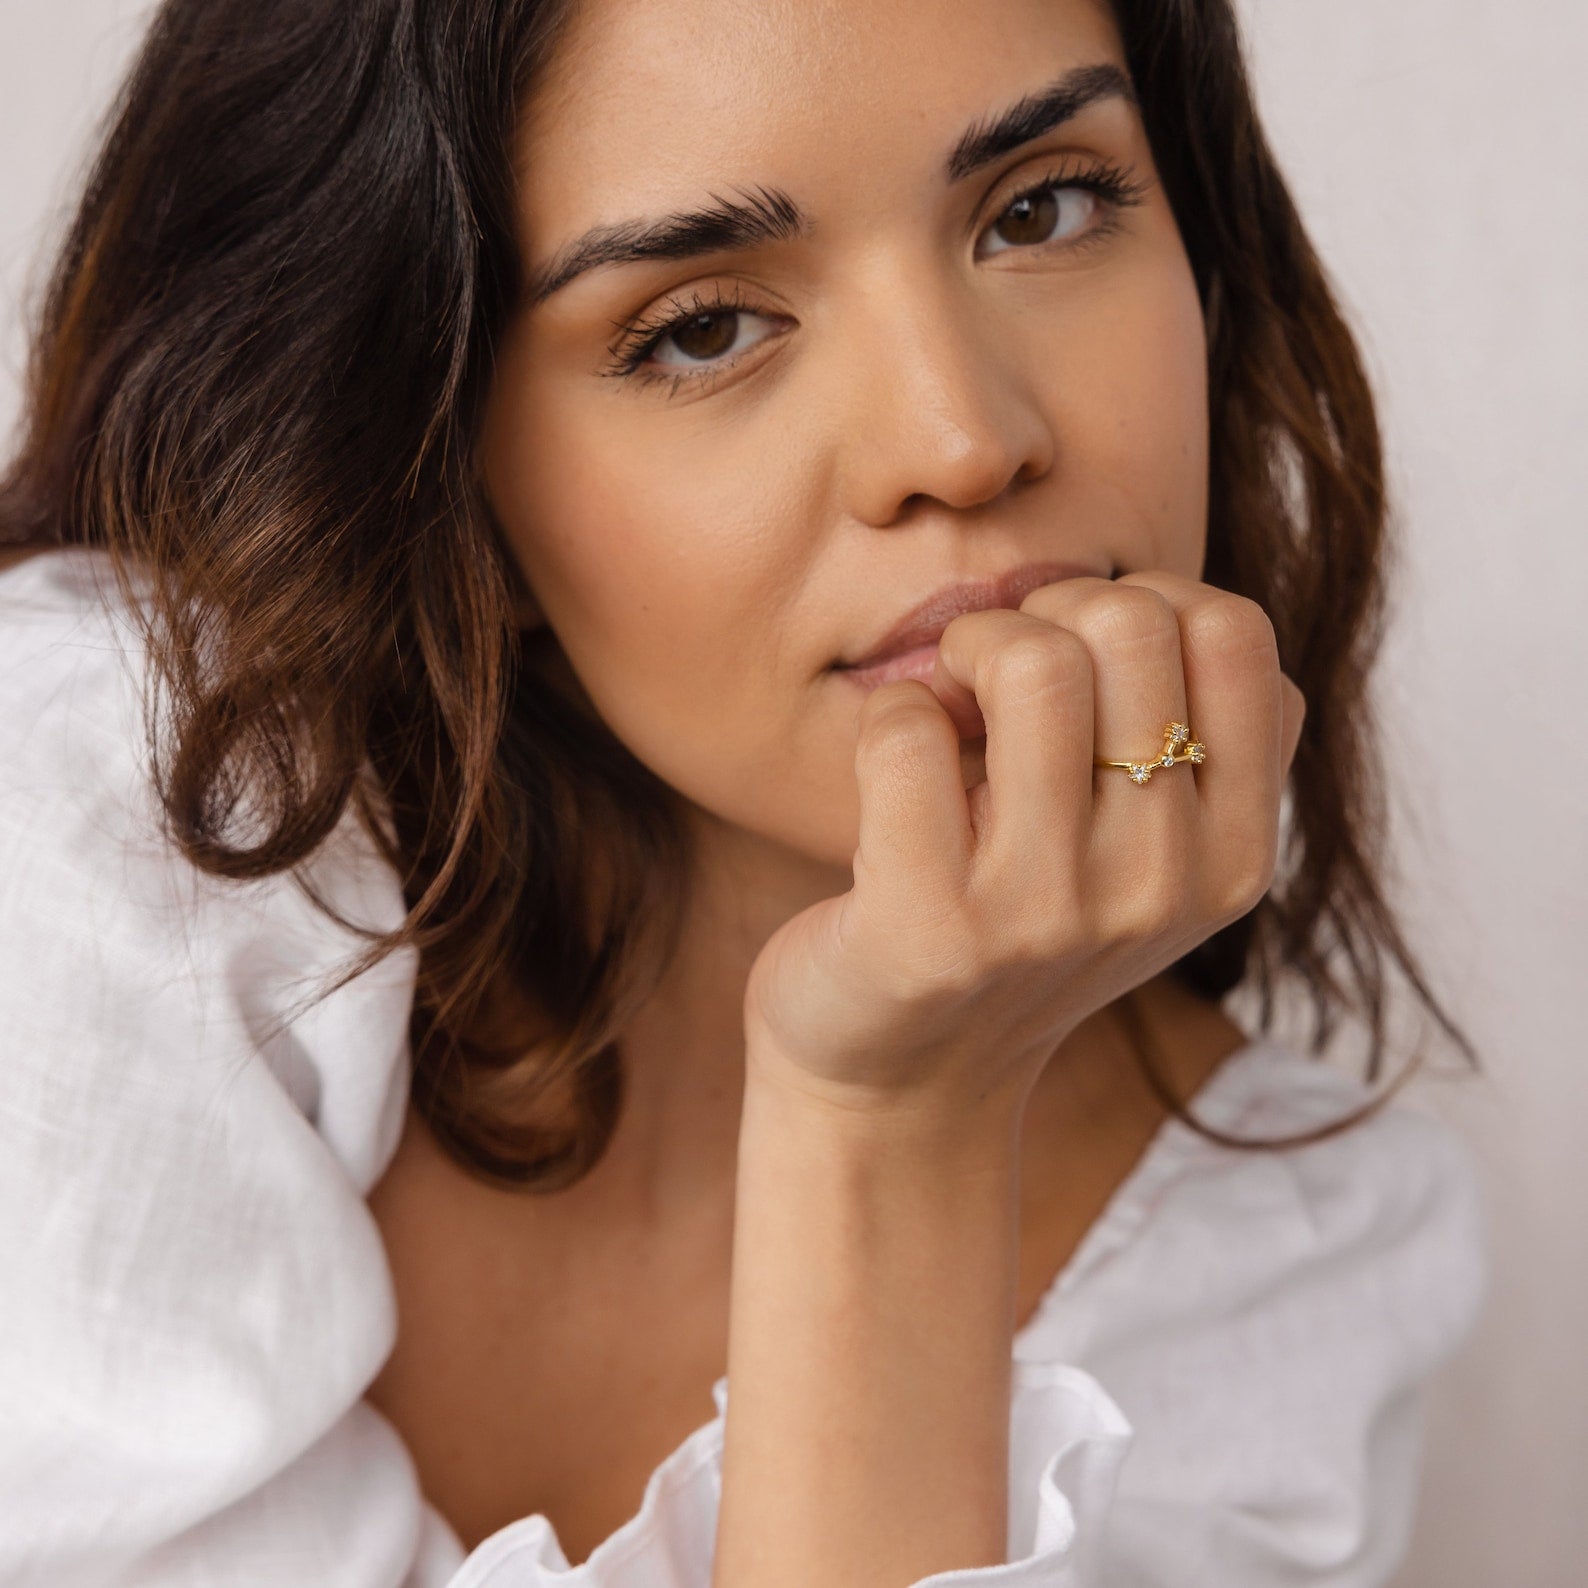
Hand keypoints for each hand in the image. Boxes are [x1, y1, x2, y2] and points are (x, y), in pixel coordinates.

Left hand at [742, 569, 1305, 1121]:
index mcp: (1232, 859)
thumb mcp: (1140, 859)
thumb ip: (1183, 739)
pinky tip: (893, 769)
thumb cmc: (1014, 934)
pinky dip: (890, 715)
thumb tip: (1131, 591)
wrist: (900, 1086)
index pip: (1236, 636)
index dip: (1147, 602)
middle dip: (1046, 612)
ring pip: (1033, 662)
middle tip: (997, 669)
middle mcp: (1160, 889)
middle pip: (1132, 624)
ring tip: (949, 700)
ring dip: (968, 649)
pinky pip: (910, 725)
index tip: (1086, 655)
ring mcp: (1046, 913)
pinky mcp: (930, 927)